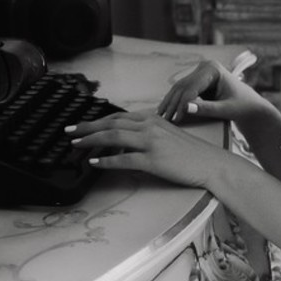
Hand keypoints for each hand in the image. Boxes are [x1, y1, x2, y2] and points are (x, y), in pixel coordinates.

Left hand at [66, 107, 217, 187]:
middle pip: (111, 123)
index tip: (80, 125)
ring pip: (114, 137)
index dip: (96, 121)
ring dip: (92, 141)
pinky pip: (125, 159)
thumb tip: (125, 141)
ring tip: (76, 145)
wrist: (211, 163)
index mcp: (152, 119)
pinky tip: (95, 163)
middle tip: (69, 132)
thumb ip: (147, 134)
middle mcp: (150, 126)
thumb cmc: (191, 153)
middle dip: (87, 127)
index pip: (118, 117)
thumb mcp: (167, 136)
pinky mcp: (154, 160)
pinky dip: (107, 160)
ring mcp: (151, 142)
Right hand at [158, 51, 266, 126]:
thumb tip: (186, 108)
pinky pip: (181, 92)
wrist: (249, 105)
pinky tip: (164, 113)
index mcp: (213, 69)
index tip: (175, 120)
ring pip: (179, 89)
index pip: (192, 87)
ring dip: (169, 103)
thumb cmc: (242, 107)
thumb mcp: (226, 110)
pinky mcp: (196, 81)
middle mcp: (204, 67)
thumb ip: (207, 109)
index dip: (182, 104)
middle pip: (183, 86)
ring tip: (160, 118)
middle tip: (162, 121)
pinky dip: (173, 103)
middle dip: (172, 104)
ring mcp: (199, 72)